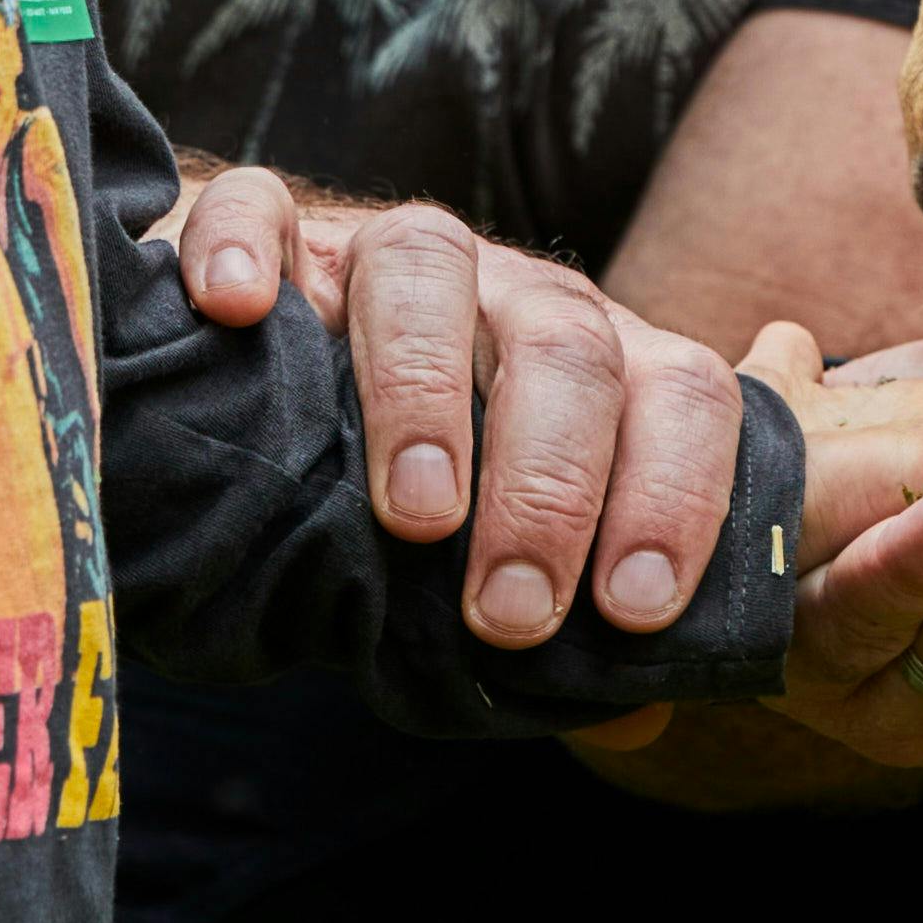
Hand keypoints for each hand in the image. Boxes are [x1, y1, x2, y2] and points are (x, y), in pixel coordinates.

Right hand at [170, 164, 751, 657]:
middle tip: (510, 610)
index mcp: (592, 366)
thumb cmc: (401, 483)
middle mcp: (502, 293)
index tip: (633, 608)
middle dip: (551, 482)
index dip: (678, 495)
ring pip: (428, 261)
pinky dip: (249, 245)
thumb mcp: (497, 546)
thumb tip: (642, 714)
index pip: (683, 394)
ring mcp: (381, 250)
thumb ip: (570, 612)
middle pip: (567, 340)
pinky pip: (260, 208)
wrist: (258, 375)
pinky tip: (239, 310)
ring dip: (426, 386)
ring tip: (415, 513)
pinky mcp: (267, 233)